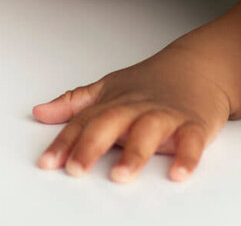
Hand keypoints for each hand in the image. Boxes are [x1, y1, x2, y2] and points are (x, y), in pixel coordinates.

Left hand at [31, 47, 232, 182]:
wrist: (200, 65)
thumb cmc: (151, 83)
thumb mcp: (108, 89)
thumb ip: (74, 104)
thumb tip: (40, 112)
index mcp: (114, 103)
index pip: (83, 123)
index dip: (64, 142)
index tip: (48, 163)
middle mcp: (136, 108)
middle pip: (111, 123)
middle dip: (92, 146)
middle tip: (77, 168)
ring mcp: (165, 116)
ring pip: (148, 132)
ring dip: (135, 153)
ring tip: (121, 175)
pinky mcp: (194, 125)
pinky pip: (191, 141)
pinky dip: (187, 156)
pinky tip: (179, 173)